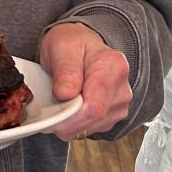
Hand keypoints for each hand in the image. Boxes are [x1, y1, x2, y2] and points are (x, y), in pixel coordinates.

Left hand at [39, 22, 131, 140]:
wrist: (80, 44)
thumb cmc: (71, 43)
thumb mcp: (61, 46)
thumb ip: (65, 69)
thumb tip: (65, 94)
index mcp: (113, 66)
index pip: (95, 106)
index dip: (72, 116)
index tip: (53, 116)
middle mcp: (122, 88)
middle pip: (95, 118)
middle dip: (69, 120)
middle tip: (50, 109)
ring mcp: (120, 104)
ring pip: (93, 127)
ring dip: (72, 122)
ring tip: (60, 102)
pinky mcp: (113, 115)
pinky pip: (93, 128)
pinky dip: (77, 123)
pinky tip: (70, 107)